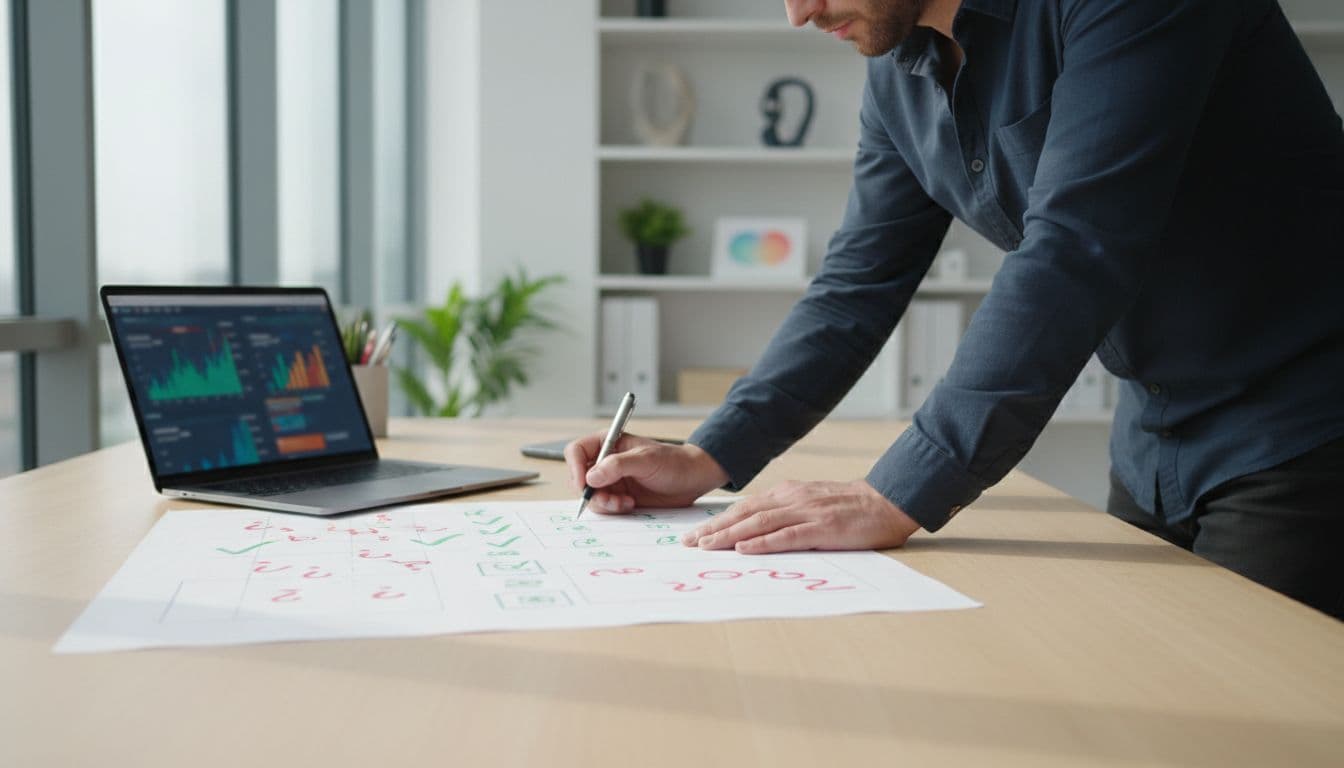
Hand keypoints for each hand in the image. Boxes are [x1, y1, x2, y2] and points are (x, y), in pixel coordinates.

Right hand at [564, 433, 729, 512]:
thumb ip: (618, 465)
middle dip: (591, 492)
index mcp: (608, 443)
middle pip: (579, 477)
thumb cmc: (673, 462)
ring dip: (604, 503)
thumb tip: (590, 477)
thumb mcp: (647, 460)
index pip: (576, 451)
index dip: (574, 467)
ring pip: (591, 495)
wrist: (692, 479)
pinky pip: (604, 506)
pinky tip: (630, 505)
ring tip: (626, 503)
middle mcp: (606, 461)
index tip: (584, 484)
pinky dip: (613, 509)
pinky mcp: (619, 496)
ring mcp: (611, 480)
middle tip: (611, 499)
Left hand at [681, 479, 920, 553]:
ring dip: (730, 536)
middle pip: (744, 514)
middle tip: (688, 543)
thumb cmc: (850, 508)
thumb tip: (756, 533)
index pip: (745, 508)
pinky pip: (787, 536)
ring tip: (706, 546)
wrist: (887, 502)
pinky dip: (763, 543)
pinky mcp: (822, 528)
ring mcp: (806, 512)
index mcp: (787, 494)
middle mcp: (791, 499)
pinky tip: (745, 550)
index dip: (718, 521)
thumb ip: (786, 515)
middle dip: (714, 529)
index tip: (695, 534)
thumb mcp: (811, 504)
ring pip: (759, 524)